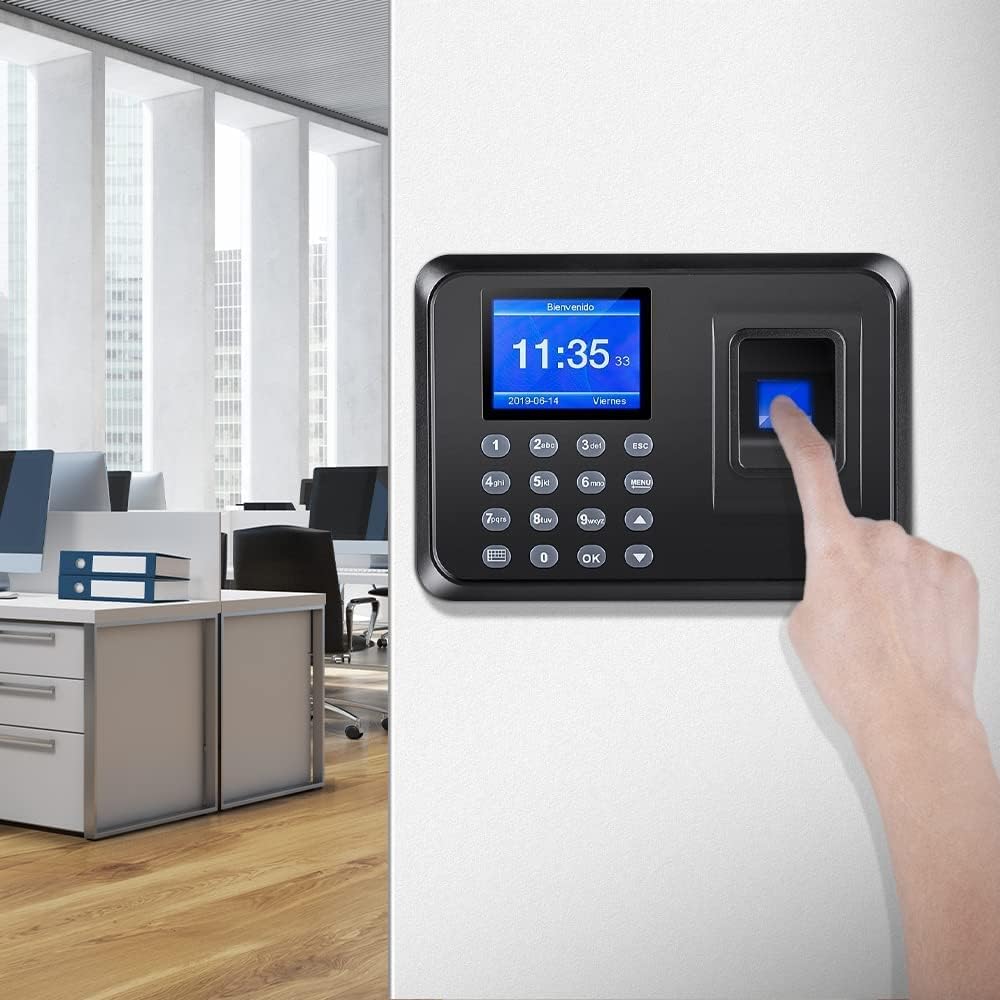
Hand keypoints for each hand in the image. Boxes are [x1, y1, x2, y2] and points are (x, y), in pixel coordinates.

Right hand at [769, 395, 980, 752]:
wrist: (913, 715)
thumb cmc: (858, 678)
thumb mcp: (803, 624)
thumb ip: (815, 580)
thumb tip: (835, 579)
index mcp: (833, 546)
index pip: (812, 469)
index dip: (797, 434)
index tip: (790, 412)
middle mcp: (881, 539)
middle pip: (858, 531)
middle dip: (854, 562)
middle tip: (857, 612)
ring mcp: (924, 554)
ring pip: (897, 553)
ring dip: (891, 580)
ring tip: (890, 629)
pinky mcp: (958, 572)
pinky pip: (930, 567)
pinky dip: (922, 590)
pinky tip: (916, 625)